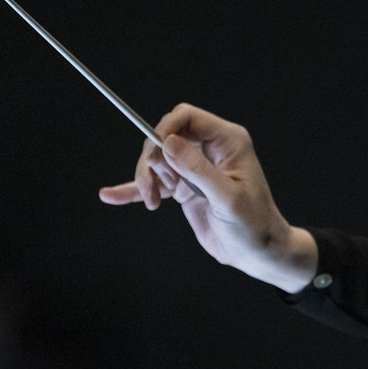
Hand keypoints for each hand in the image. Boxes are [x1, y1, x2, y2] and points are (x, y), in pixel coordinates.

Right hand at [99, 103, 316, 290]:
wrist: (256, 252)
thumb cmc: (253, 224)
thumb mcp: (228, 198)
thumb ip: (198, 170)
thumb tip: (168, 142)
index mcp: (228, 141)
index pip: (188, 117)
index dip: (165, 127)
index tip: (154, 151)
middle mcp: (210, 149)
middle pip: (166, 136)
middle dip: (152, 159)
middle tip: (153, 186)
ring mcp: (195, 167)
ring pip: (157, 159)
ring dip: (145, 178)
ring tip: (151, 201)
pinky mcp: (184, 187)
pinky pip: (154, 182)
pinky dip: (133, 190)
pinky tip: (111, 195)